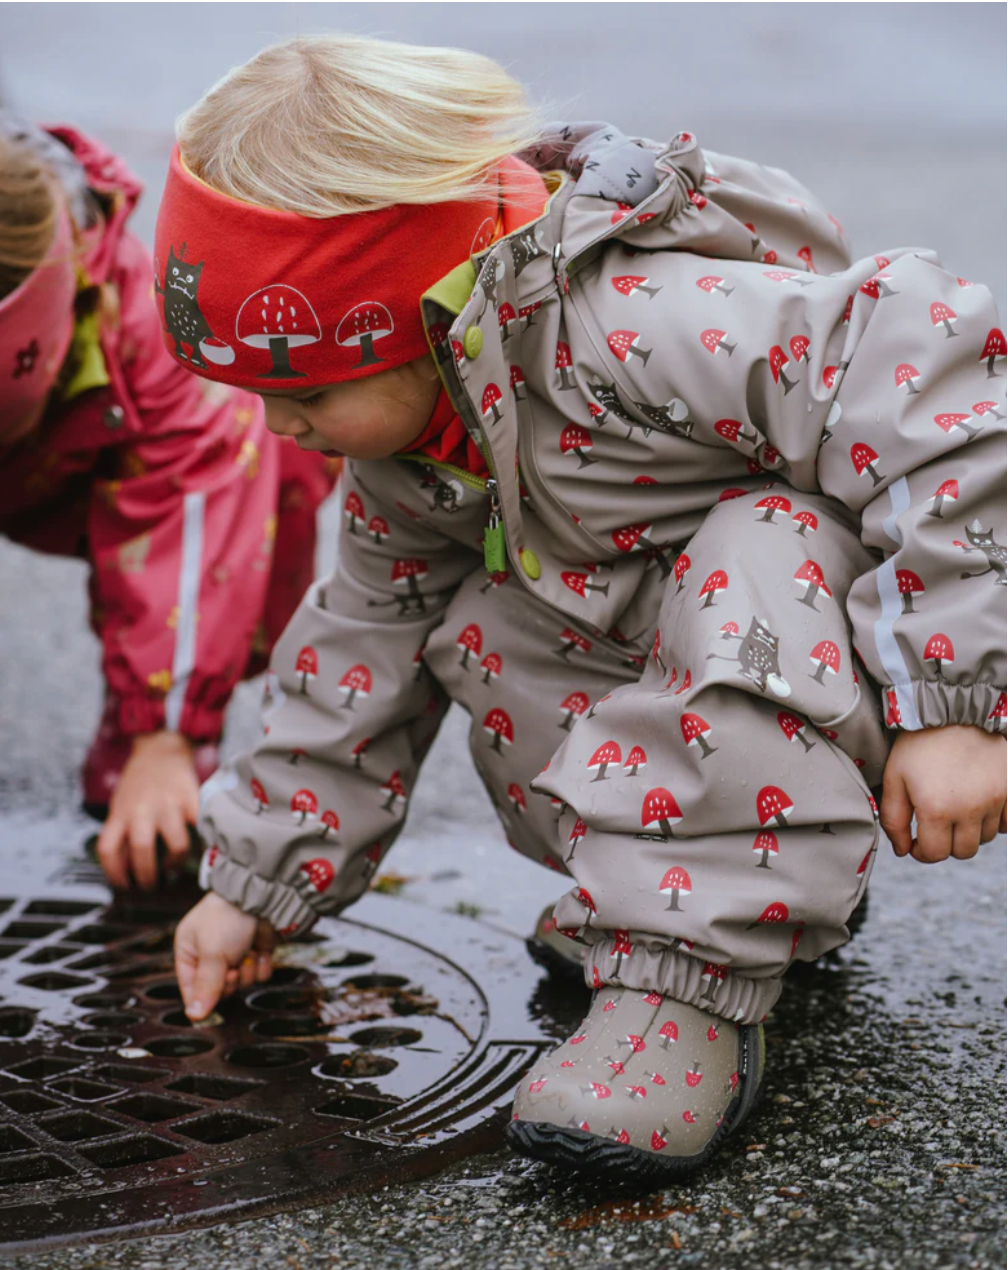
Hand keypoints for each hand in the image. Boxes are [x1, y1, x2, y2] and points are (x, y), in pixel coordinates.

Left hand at [97, 731, 198, 888]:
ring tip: (173, 867)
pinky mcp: (191, 799)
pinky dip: (202, 842)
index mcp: (120, 813)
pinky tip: (198, 848)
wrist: (160, 751)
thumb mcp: (120, 806)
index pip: (108, 850)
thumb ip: (121, 832)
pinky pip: (200, 828)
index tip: (123, 885)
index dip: (113, 874)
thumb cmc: (139, 783)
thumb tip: (126, 869)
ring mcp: (168, 805)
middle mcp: (142, 810)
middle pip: (141, 850)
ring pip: (176, 845)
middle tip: (151, 885)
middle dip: (147, 876)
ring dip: (175, 863)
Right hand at [174, 892, 275, 1019]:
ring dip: (247, 972)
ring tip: (247, 954)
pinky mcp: (256, 951)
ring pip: (241, 983)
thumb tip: (194, 1015)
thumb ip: (206, 986)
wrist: (261, 896)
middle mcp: (211, 954)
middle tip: (233, 969)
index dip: (201, 999)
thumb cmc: (227, 917)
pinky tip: (260, 951)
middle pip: (219, 989)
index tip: (212, 1005)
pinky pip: (259, 974)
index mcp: (189, 951)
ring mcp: (235, 953)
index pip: (190, 987)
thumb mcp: (211, 953)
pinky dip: (262, 964)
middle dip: (229, 982)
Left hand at [881, 725, 1006, 862]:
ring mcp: (995, 800)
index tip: (916, 841)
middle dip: (946, 844)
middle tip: (935, 826)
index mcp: (936, 808)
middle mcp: (970, 809)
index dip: (921, 852)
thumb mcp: (894, 777)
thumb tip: (902, 850)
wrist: (955, 708)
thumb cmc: (920, 742)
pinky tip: (977, 804)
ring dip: (969, 832)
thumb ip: (894, 818)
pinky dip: (992, 821)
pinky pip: (1005, 824)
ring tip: (955, 808)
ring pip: (985, 838)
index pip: (934, 854)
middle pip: (962, 851)